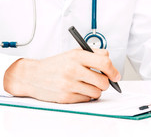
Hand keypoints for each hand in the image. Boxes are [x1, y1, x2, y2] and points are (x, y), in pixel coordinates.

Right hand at [4, 49, 120, 103]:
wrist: (32, 75)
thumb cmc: (56, 64)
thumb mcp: (74, 52)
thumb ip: (93, 54)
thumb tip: (110, 61)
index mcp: (77, 56)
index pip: (104, 63)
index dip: (113, 71)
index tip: (115, 75)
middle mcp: (73, 69)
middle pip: (103, 81)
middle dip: (106, 83)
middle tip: (102, 81)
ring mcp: (69, 84)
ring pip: (97, 92)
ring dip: (96, 90)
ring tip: (88, 84)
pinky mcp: (65, 97)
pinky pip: (86, 99)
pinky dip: (86, 96)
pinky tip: (78, 89)